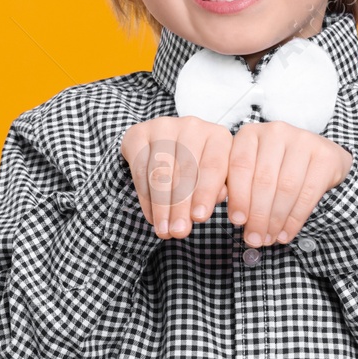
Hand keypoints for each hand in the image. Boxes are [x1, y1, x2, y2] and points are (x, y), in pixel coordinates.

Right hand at [119, 116, 232, 239]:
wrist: (164, 149)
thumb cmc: (197, 170)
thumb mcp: (213, 179)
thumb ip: (217, 189)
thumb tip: (219, 197)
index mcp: (218, 136)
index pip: (213, 166)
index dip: (206, 193)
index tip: (200, 219)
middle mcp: (192, 126)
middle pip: (185, 169)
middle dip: (181, 205)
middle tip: (179, 232)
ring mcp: (164, 126)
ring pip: (161, 170)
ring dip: (162, 205)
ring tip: (164, 229)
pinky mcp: (138, 132)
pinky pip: (140, 167)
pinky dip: (145, 196)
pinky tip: (151, 216)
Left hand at [225, 121, 352, 246]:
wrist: (318, 155)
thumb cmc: (275, 167)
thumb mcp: (252, 169)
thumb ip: (238, 187)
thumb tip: (237, 219)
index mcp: (250, 133)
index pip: (240, 166)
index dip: (238, 196)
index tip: (236, 221)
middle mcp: (276, 131)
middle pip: (264, 180)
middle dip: (257, 215)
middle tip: (253, 239)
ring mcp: (303, 140)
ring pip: (286, 188)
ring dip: (276, 220)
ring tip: (268, 239)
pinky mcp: (325, 156)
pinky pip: (308, 193)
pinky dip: (295, 218)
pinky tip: (285, 234)